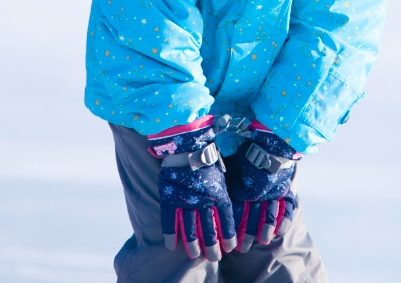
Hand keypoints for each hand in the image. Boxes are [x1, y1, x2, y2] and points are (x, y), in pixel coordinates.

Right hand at [148, 116, 237, 260]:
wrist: (188, 142)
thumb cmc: (207, 156)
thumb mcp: (222, 173)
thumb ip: (224, 191)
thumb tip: (229, 205)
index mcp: (220, 194)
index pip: (226, 221)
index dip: (228, 236)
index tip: (230, 248)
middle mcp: (205, 202)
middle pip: (210, 230)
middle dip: (212, 246)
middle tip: (214, 257)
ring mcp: (187, 201)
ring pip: (190, 230)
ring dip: (193, 245)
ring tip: (195, 255)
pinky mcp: (170, 198)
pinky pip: (170, 221)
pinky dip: (171, 234)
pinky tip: (173, 246)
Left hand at [225, 122, 301, 250]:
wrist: (271, 138)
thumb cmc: (248, 149)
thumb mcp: (233, 162)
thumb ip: (226, 176)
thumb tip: (211, 185)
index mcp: (242, 188)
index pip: (235, 214)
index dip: (232, 228)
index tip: (228, 240)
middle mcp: (257, 194)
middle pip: (251, 219)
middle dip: (246, 235)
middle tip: (242, 248)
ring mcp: (273, 192)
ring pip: (268, 216)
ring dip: (264, 230)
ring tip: (261, 242)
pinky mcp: (285, 188)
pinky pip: (286, 208)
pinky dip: (284, 220)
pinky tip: (280, 230)